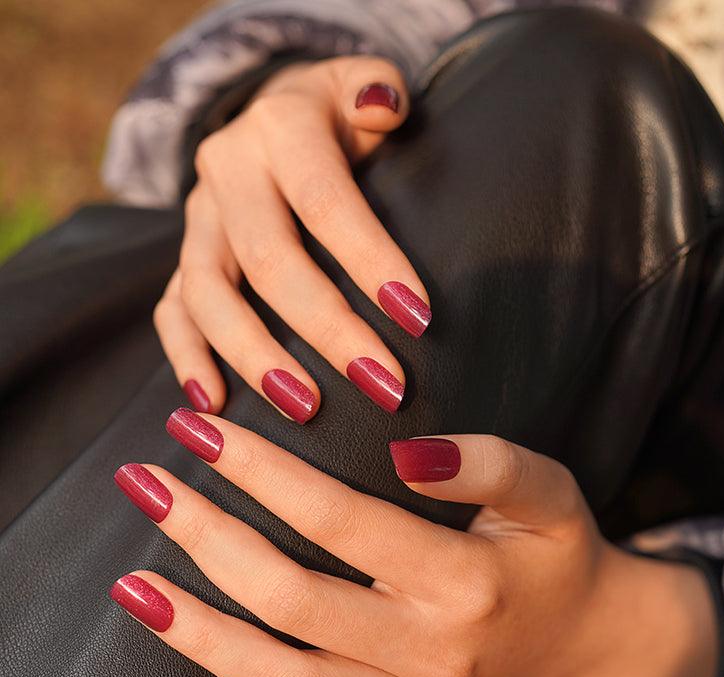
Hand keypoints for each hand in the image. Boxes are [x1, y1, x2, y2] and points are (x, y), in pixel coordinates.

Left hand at [112, 410, 717, 676]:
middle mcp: (431, 653)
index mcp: (467, 581)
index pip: (339, 520)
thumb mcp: (549, 491)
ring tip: (133, 585)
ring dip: (199, 633)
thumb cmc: (559, 552)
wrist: (585, 643)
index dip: (263, 472)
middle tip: (148, 485)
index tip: (201, 431)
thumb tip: (405, 449)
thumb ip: (487, 463)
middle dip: (207, 538)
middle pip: (291, 599)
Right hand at [153, 57, 427, 420]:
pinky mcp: (184, 258)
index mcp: (279, 130)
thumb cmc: (337, 118)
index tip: (417, 318)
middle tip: (381, 385)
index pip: (325, 201)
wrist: (275, 120)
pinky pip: (171, 312)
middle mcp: (227, 173)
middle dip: (326, 329)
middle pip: (267, 260)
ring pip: (206, 295)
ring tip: (304, 409)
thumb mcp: (363, 86)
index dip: (370, 260)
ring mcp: (198, 221)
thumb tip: (385, 110)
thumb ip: (379, 92)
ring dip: (254, 358)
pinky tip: (215, 404)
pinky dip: (187, 358)